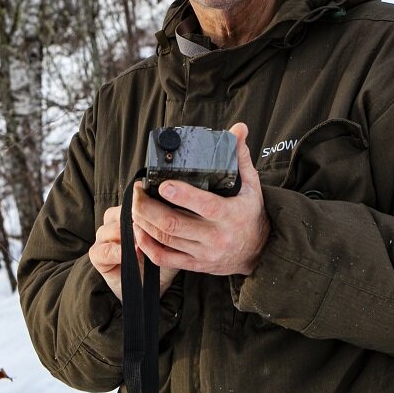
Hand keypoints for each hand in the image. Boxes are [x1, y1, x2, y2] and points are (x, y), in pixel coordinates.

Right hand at [88, 204, 179, 301]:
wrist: (152, 287)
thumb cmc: (161, 260)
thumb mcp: (169, 242)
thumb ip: (167, 228)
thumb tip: (172, 212)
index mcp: (129, 215)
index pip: (131, 202)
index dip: (141, 205)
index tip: (155, 208)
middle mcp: (113, 223)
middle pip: (117, 213)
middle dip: (133, 219)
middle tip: (148, 226)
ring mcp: (104, 239)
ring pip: (107, 229)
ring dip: (125, 235)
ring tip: (141, 242)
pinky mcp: (98, 255)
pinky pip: (102, 251)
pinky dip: (116, 252)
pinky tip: (131, 253)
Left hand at [132, 122, 269, 276]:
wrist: (259, 252)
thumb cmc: (251, 214)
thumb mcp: (252, 186)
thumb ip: (241, 157)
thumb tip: (239, 128)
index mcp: (230, 215)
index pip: (204, 206)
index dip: (181, 195)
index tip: (163, 183)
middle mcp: (215, 237)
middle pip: (174, 224)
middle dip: (148, 207)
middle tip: (138, 191)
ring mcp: (203, 253)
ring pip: (165, 239)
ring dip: (143, 222)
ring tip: (134, 205)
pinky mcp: (194, 264)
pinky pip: (164, 258)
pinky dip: (146, 245)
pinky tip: (138, 230)